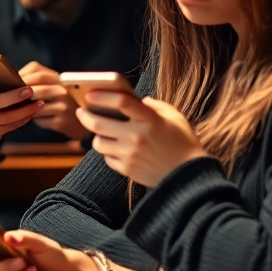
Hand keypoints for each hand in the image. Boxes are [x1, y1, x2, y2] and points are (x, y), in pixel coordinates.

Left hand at [18, 61, 87, 139]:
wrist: (77, 122)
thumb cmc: (57, 101)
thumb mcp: (51, 86)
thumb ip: (35, 80)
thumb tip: (11, 78)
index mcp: (59, 79)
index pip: (38, 72)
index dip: (22, 77)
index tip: (11, 82)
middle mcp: (63, 91)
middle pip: (35, 89)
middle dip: (20, 94)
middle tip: (11, 97)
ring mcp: (64, 107)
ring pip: (34, 106)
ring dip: (26, 108)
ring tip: (22, 108)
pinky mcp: (61, 122)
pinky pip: (39, 120)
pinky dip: (34, 119)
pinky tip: (36, 118)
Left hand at [76, 92, 207, 186]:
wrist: (189, 177)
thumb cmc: (183, 143)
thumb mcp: (175, 118)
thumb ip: (156, 105)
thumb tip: (137, 99)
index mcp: (150, 120)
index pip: (121, 102)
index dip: (103, 95)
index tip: (90, 93)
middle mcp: (137, 137)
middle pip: (98, 124)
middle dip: (85, 116)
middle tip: (81, 111)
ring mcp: (130, 154)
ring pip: (98, 143)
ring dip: (98, 136)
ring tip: (102, 132)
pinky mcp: (127, 170)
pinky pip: (107, 158)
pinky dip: (109, 153)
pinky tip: (116, 148)